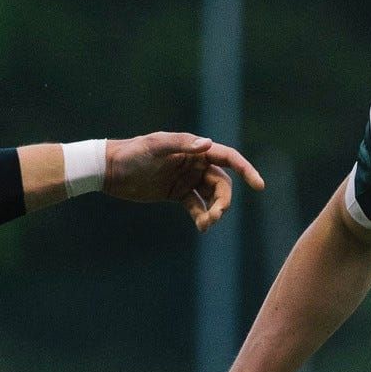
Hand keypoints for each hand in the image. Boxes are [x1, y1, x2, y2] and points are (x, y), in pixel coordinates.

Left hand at [106, 133, 263, 231]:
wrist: (111, 169)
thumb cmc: (132, 153)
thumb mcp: (155, 146)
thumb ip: (181, 144)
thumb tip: (208, 145)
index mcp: (193, 148)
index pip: (227, 158)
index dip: (245, 170)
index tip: (259, 185)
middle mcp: (194, 163)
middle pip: (221, 184)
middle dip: (223, 201)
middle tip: (214, 216)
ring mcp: (186, 179)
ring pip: (211, 197)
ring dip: (214, 211)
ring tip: (205, 225)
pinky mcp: (177, 193)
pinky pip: (196, 207)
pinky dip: (201, 217)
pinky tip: (201, 227)